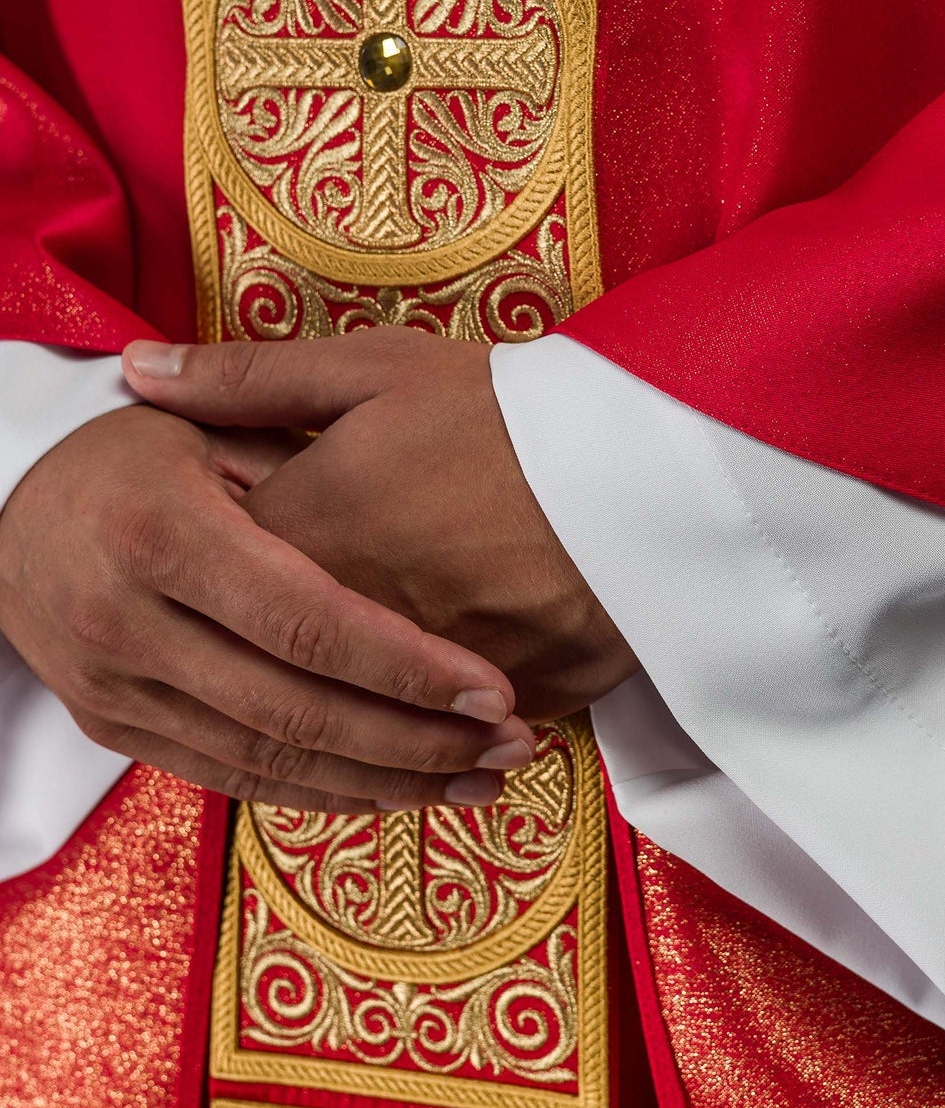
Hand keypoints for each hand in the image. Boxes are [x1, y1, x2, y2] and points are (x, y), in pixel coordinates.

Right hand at [0, 403, 534, 811]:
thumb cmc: (124, 451)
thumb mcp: (204, 425)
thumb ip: (297, 456)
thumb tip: (403, 462)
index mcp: (163, 537)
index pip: (306, 622)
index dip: (405, 667)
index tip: (490, 688)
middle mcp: (130, 625)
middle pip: (296, 711)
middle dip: (417, 742)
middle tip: (511, 745)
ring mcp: (115, 690)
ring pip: (269, 764)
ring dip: (385, 783)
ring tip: (481, 780)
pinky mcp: (115, 728)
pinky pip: (230, 777)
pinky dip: (320, 792)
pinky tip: (397, 791)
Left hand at [123, 331, 639, 719]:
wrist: (645, 460)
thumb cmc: (503, 406)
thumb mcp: (374, 367)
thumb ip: (248, 378)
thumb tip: (136, 370)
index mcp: (307, 533)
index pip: (220, 583)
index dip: (211, 580)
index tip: (216, 575)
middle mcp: (354, 618)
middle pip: (280, 673)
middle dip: (271, 671)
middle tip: (288, 654)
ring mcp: (432, 673)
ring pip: (362, 722)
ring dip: (353, 731)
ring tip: (356, 713)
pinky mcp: (509, 700)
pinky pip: (451, 737)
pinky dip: (435, 740)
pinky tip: (439, 732)